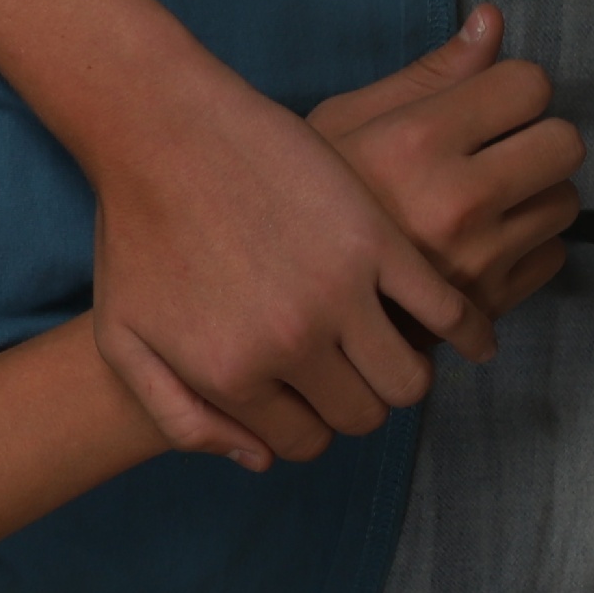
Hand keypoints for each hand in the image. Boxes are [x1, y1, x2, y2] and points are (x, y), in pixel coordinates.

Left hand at [86, 60, 484, 473]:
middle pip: (362, 415)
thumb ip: (182, 416)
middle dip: (356, 400)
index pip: (305, 442)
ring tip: (390, 348)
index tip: (313, 396)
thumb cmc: (134, 230)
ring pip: (409, 380)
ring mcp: (337, 293)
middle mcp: (287, 345)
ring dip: (403, 373)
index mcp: (230, 376)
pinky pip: (448, 312)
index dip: (311, 422)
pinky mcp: (376, 241)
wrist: (161, 130)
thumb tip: (260, 462)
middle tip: (350, 369)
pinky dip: (469, 333)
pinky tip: (471, 336)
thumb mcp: (122, 338)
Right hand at [308, 5, 582, 324]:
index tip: (489, 105)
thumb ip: (429, 75)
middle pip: (564, 144)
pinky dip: (527, 247)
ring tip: (485, 203)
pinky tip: (481, 245)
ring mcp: (478, 259)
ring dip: (534, 195)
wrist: (286, 302)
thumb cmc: (307, 200)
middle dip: (537, 140)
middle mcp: (457, 200)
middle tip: (498, 152)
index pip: (529, 85)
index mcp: (417, 141)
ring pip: (564, 202)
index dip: (511, 88)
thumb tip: (493, 20)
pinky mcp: (492, 306)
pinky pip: (552, 255)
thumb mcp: (345, 122)